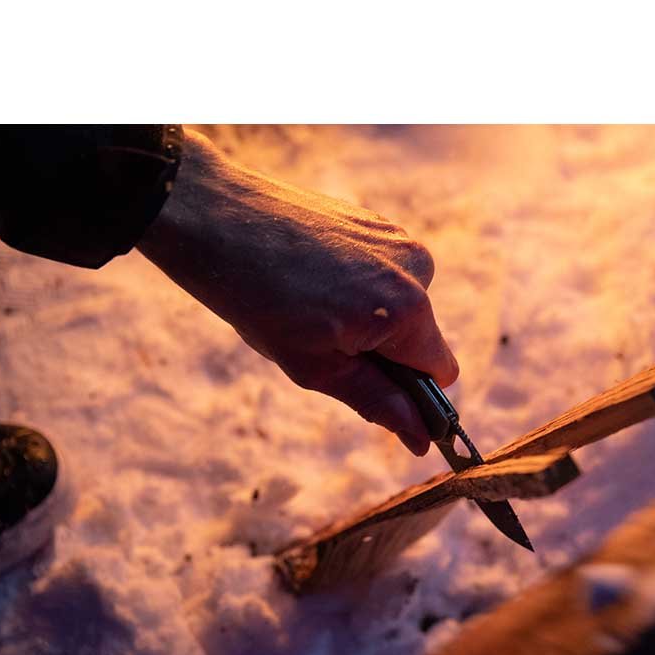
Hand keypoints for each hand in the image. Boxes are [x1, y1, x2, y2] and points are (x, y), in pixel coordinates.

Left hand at [137, 129, 457, 455]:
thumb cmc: (257, 297)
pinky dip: (360, 289)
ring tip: (310, 308)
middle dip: (383, 355)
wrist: (213, 216)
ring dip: (369, 321)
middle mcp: (417, 270)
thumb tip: (422, 438)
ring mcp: (400, 240)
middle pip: (422, 339)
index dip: (414, 396)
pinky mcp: (380, 222)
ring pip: (403, 307)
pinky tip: (313, 280)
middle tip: (321, 346)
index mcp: (408, 311)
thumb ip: (377, 402)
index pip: (441, 374)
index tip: (375, 397)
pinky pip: (387, 276)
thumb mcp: (316, 368)